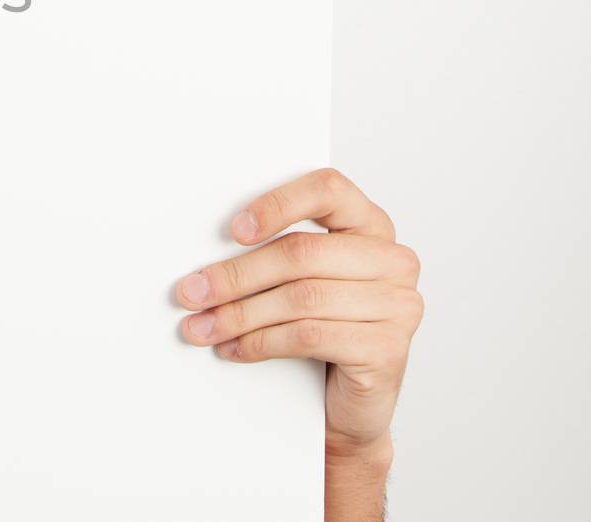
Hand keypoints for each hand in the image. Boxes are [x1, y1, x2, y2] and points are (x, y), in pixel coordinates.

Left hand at [174, 167, 422, 463]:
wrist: (353, 401)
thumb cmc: (324, 328)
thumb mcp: (301, 281)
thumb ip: (275, 255)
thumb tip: (207, 263)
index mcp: (370, 225)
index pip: (327, 190)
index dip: (277, 205)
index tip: (233, 230)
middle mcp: (392, 260)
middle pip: (302, 253)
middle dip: (236, 275)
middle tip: (192, 292)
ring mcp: (398, 305)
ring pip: (300, 298)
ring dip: (240, 314)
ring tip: (202, 326)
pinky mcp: (388, 349)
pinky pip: (309, 336)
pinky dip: (261, 342)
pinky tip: (234, 348)